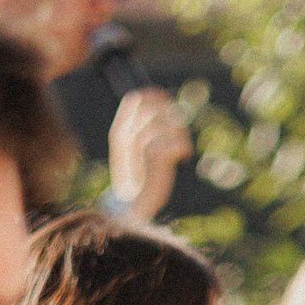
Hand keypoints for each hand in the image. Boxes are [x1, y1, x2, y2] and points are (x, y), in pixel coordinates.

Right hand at [107, 89, 192, 223]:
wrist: (132, 208)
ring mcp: (140, 143)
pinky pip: (179, 142)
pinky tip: (183, 160)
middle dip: (175, 118)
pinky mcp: (156, 155)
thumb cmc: (137, 180)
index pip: (138, 98)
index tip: (168, 103)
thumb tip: (165, 108)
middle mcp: (128, 134)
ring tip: (182, 152)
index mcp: (119, 131)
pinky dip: (185, 150)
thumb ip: (141, 130)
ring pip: (172, 124)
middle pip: (160, 108)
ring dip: (183, 137)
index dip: (156, 96)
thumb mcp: (131, 152)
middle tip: (180, 136)